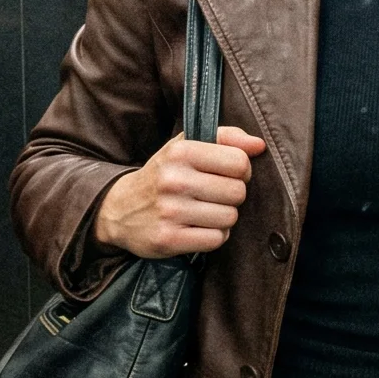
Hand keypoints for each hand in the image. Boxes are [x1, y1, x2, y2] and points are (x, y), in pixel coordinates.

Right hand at [93, 125, 266, 256]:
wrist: (119, 208)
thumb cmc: (163, 175)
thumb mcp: (186, 147)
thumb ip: (226, 138)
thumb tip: (259, 145)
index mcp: (180, 152)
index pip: (239, 162)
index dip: (241, 170)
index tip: (226, 174)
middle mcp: (174, 180)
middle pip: (238, 192)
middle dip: (231, 195)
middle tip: (213, 195)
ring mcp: (170, 211)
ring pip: (230, 217)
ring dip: (222, 217)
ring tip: (203, 212)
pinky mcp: (168, 239)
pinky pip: (216, 239)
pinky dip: (212, 236)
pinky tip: (197, 228)